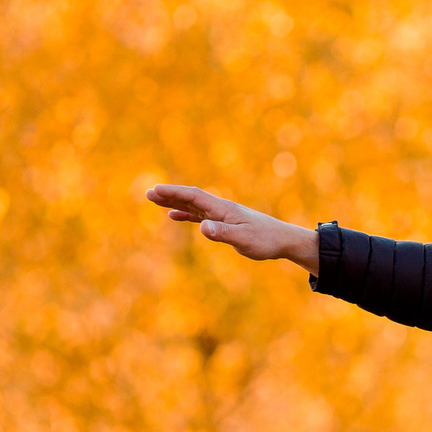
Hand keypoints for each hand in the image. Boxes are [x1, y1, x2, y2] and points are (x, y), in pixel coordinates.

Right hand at [146, 184, 319, 270]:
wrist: (283, 240)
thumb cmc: (265, 241)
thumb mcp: (243, 240)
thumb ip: (222, 234)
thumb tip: (202, 227)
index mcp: (223, 209)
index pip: (194, 197)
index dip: (174, 193)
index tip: (155, 191)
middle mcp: (221, 208)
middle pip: (191, 198)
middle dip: (170, 195)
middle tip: (148, 193)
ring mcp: (222, 215)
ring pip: (193, 205)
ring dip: (174, 202)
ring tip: (155, 200)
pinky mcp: (225, 223)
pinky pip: (200, 215)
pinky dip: (186, 214)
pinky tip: (175, 216)